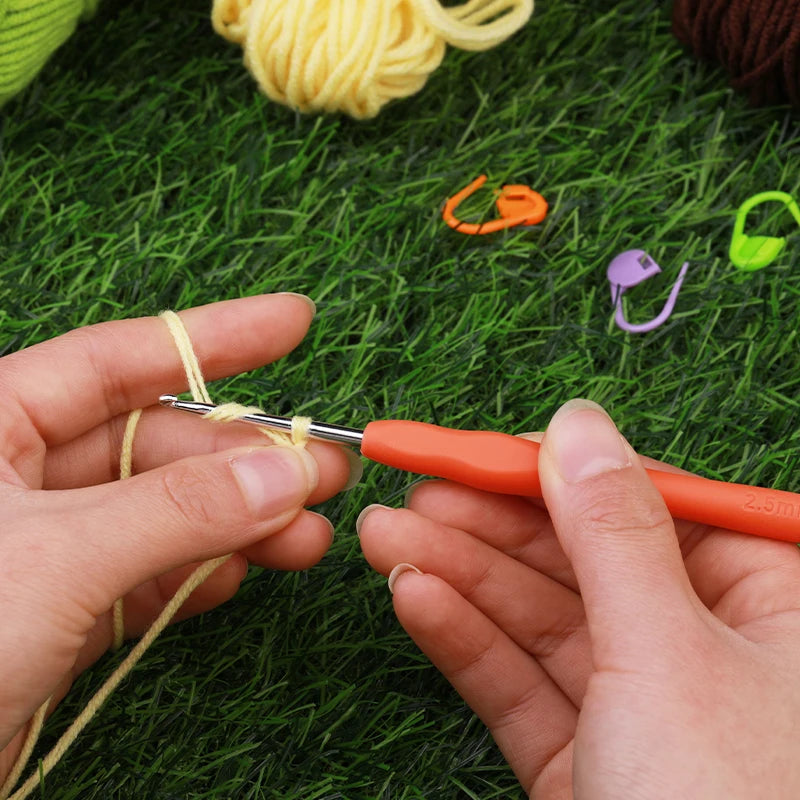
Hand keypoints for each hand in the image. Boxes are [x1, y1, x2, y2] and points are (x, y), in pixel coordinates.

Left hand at [0, 294, 355, 780]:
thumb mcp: (56, 558)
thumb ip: (177, 512)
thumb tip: (287, 476)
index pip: (117, 360)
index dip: (213, 339)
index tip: (291, 322)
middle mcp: (19, 476)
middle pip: (157, 445)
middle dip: (244, 460)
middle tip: (325, 470)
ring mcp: (45, 546)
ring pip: (163, 514)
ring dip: (239, 524)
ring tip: (309, 536)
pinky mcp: (60, 611)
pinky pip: (147, 574)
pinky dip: (200, 574)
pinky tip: (246, 571)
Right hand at [358, 399, 799, 797]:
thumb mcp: (669, 650)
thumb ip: (612, 529)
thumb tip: (575, 423)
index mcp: (766, 597)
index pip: (639, 500)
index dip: (546, 468)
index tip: (467, 446)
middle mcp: (703, 642)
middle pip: (577, 554)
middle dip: (487, 522)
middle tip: (408, 487)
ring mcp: (639, 702)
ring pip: (538, 614)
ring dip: (459, 572)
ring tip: (384, 535)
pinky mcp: (587, 758)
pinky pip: (521, 680)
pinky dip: (465, 639)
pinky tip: (414, 597)